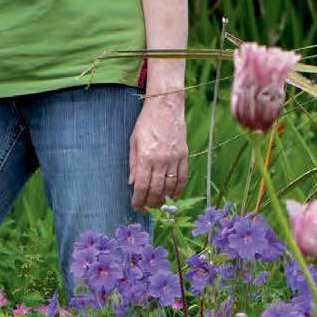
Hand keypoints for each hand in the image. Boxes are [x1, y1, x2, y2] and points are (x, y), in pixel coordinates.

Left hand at [128, 93, 186, 209]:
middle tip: (147, 210)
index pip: (142, 186)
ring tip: (158, 205)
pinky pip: (182, 178)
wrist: (166, 106)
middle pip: (156, 190)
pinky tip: (172, 195)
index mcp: (145, 156)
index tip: (136, 207)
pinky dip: (178, 189)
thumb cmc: (146, 122)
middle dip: (151, 203)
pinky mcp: (185, 156)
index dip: (139, 200)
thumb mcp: (133, 141)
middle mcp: (161, 160)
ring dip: (164, 199)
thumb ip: (133, 164)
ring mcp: (174, 159)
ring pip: (170, 187)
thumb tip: (132, 183)